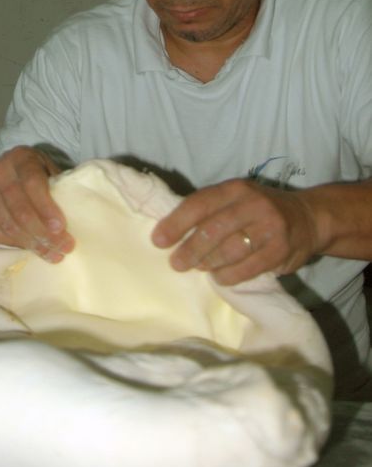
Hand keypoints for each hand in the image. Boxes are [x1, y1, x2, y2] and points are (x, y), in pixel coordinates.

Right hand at [0, 146, 74, 261]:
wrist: (0, 176)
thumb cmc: (34, 176)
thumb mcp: (48, 172)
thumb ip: (59, 188)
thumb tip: (81, 215)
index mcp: (22, 157)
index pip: (33, 183)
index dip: (46, 208)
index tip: (61, 228)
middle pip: (20, 208)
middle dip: (42, 233)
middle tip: (61, 248)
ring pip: (7, 224)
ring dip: (31, 244)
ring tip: (50, 254)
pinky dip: (15, 245)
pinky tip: (30, 250)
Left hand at [151, 179, 319, 284]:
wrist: (308, 218)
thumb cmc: (259, 211)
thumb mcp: (236, 200)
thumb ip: (210, 210)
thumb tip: (170, 231)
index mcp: (235, 189)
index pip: (199, 204)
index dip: (176, 223)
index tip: (158, 240)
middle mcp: (252, 204)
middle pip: (213, 229)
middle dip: (190, 249)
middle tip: (176, 263)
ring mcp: (269, 227)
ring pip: (230, 250)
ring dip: (208, 263)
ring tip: (198, 268)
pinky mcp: (280, 250)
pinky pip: (248, 268)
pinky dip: (229, 275)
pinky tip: (220, 277)